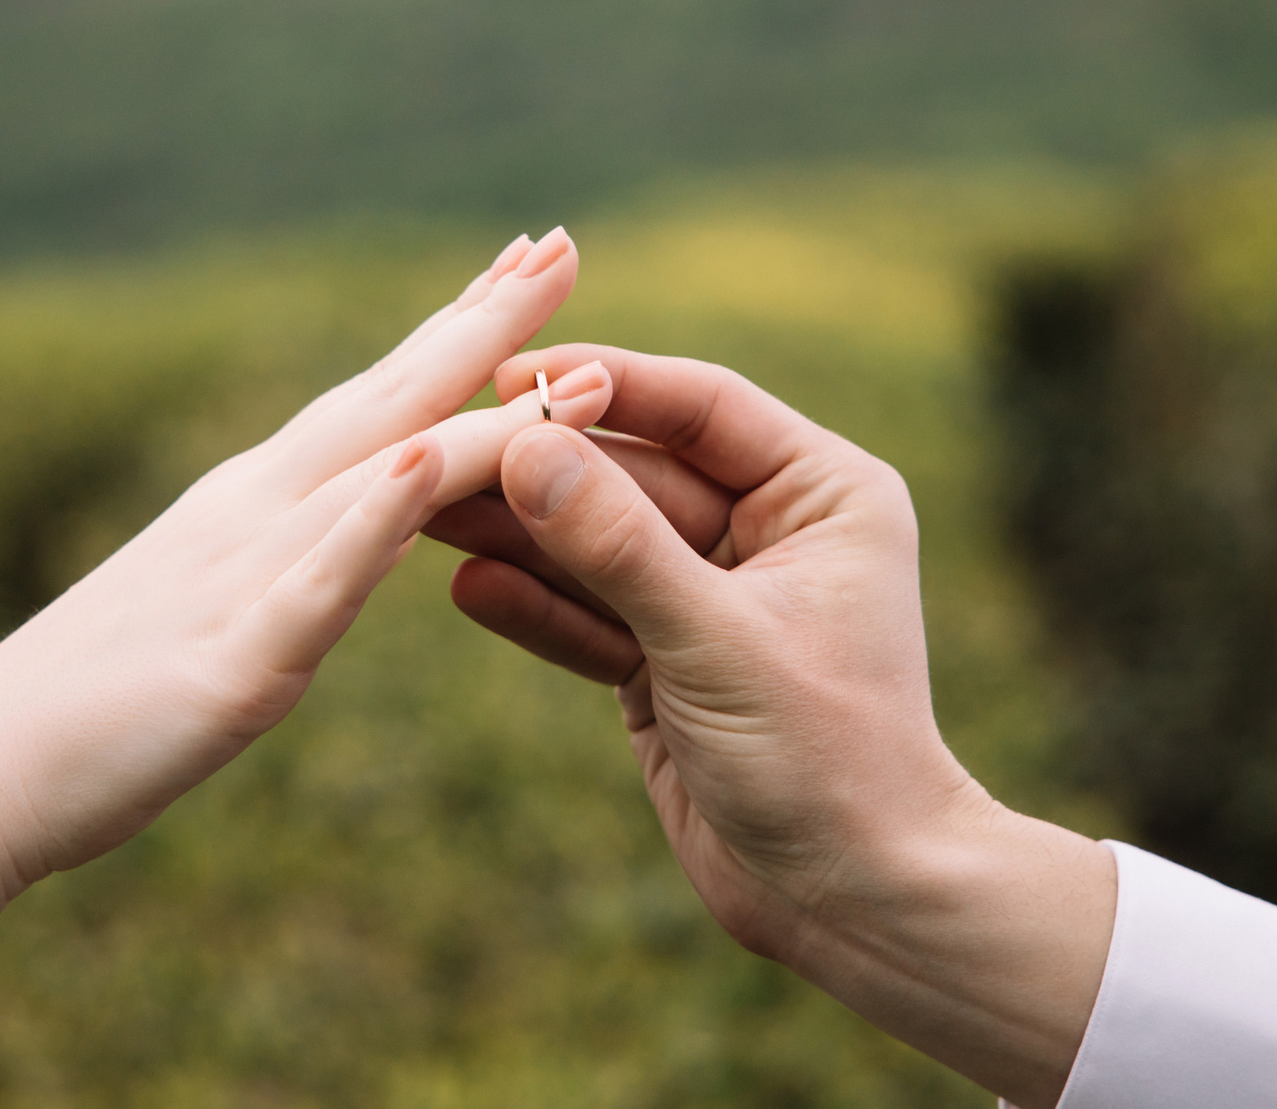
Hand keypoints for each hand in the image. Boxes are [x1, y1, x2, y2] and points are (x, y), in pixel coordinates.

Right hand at [0, 230, 616, 887]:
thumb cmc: (88, 709)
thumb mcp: (218, 615)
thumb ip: (296, 563)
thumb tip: (375, 526)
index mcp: (253, 505)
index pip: (378, 398)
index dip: (458, 328)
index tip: (530, 258)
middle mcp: (251, 513)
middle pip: (389, 400)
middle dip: (484, 322)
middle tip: (564, 241)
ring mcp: (242, 577)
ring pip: (375, 475)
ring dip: (475, 413)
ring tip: (557, 356)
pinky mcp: (233, 661)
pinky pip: (316, 583)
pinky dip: (373, 521)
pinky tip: (425, 467)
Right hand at [430, 346, 1115, 1108]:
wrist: (854, 903)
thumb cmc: (826, 761)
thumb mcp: (715, 641)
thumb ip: (616, 545)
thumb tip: (524, 447)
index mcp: (822, 493)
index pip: (700, 407)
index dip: (605, 383)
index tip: (510, 372)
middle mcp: (771, 531)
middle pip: (636, 473)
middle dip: (541, 466)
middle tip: (439, 448)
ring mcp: (715, 598)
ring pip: (601, 545)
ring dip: (520, 533)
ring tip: (422, 511)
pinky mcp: (669, 663)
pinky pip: (591, 615)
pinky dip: (535, 606)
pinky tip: (465, 585)